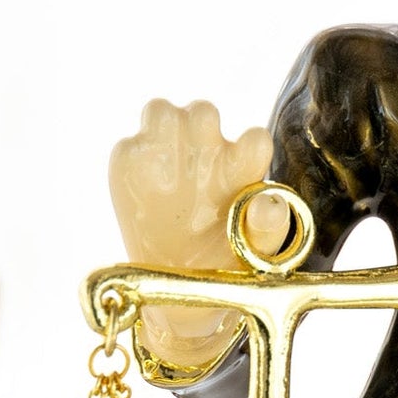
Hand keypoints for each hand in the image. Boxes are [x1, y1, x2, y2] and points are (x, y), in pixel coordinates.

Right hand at [108, 100, 281, 369]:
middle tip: (197, 164)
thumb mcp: (257, 257)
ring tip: (169, 169)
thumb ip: (268, 229)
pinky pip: (129, 145)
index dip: (250, 148)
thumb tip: (269, 204)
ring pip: (161, 110)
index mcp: (245, 165)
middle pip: (203, 110)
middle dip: (199, 128)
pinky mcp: (133, 165)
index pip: (254, 139)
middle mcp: (208, 151)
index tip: (243, 178)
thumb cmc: (229, 264)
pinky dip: (135, 160)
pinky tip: (144, 194)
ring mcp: (168, 153)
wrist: (183, 287)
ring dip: (163, 130)